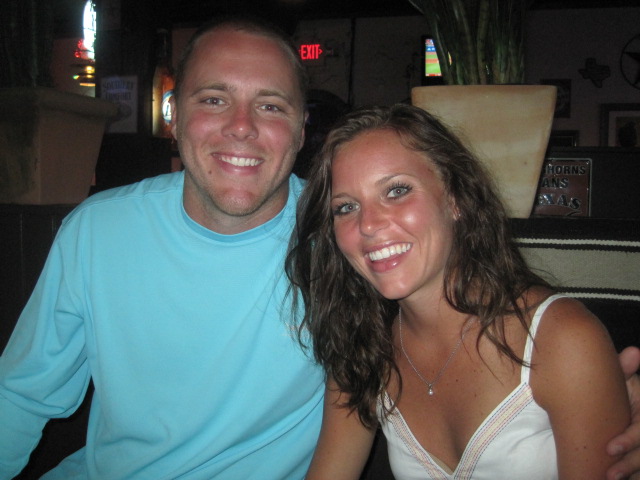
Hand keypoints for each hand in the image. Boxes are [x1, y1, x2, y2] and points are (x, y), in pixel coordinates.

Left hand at [606, 346, 639, 479]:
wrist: (627, 404)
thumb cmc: (624, 392)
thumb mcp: (627, 382)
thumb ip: (625, 370)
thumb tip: (634, 351)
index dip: (629, 440)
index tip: (608, 448)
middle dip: (630, 464)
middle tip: (609, 474)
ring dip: (633, 472)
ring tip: (611, 479)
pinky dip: (635, 474)